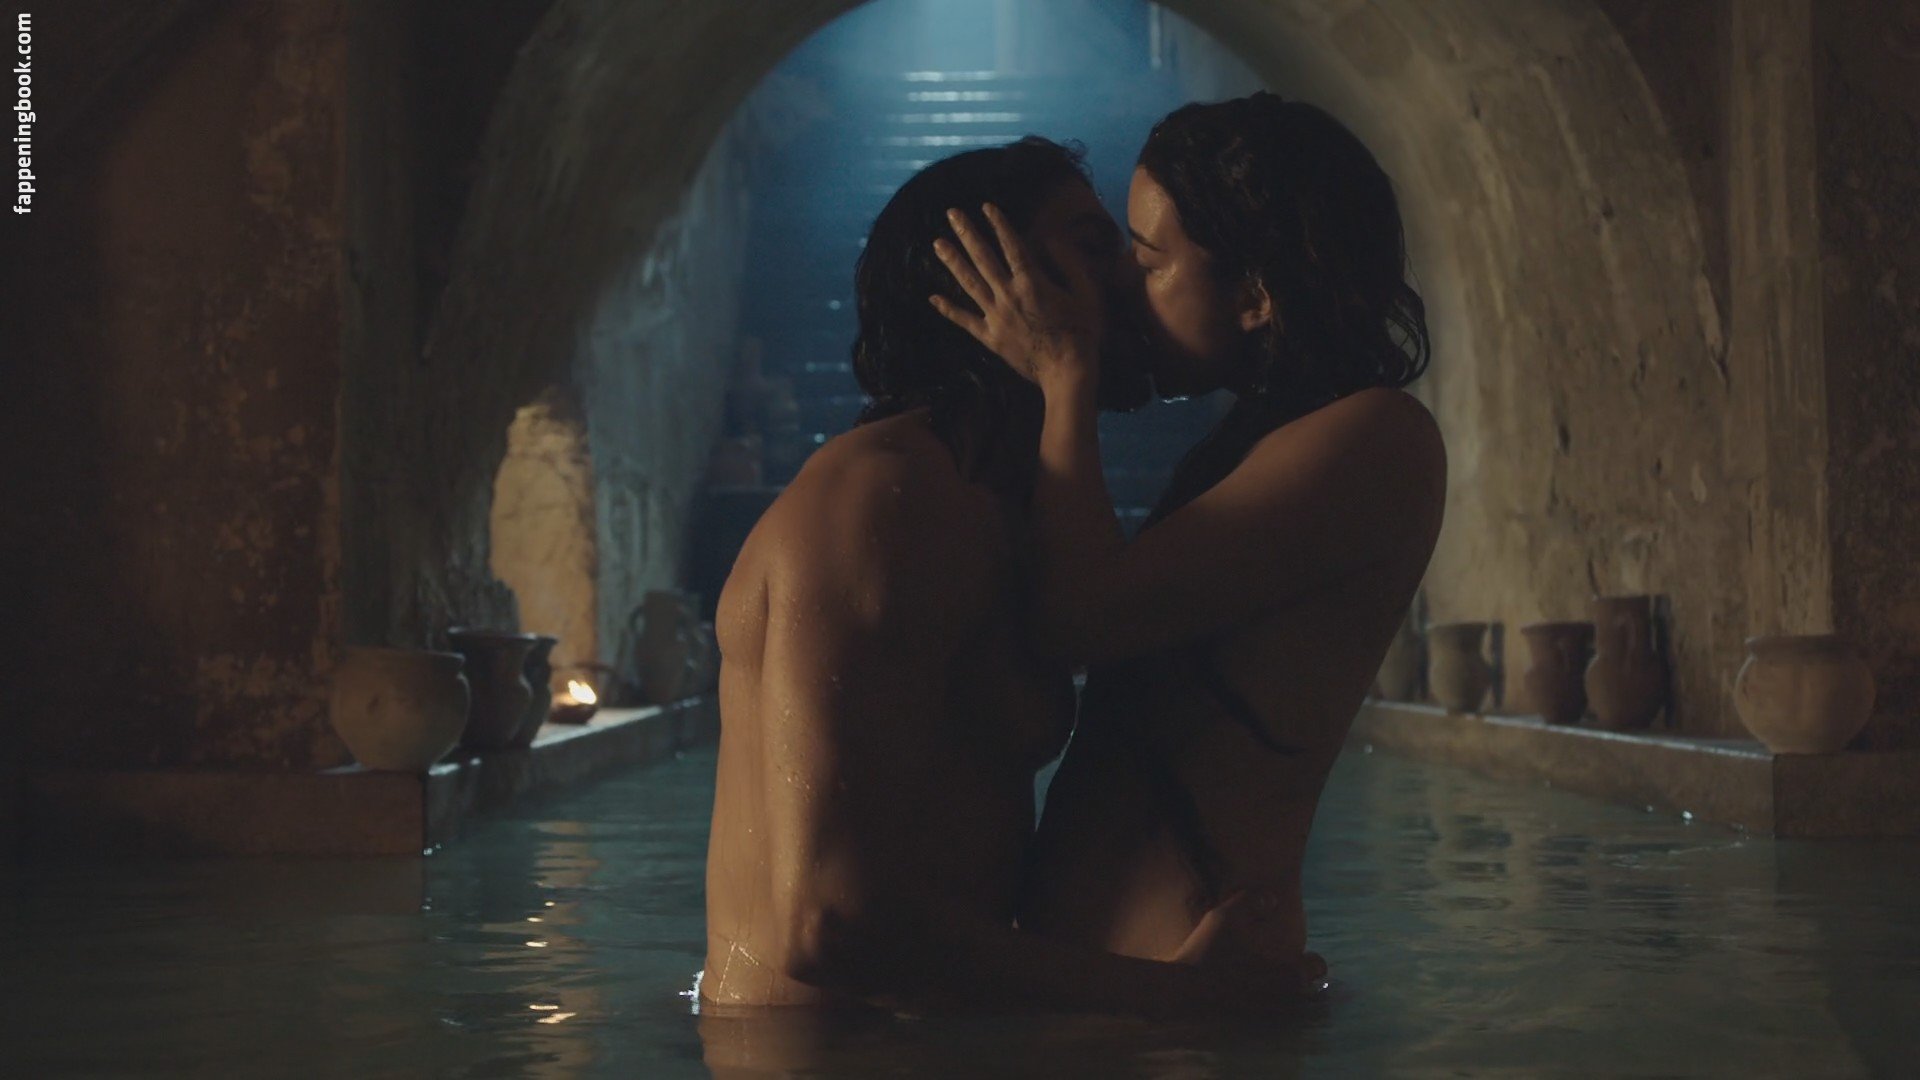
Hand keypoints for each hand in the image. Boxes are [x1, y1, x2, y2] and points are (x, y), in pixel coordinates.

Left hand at [928, 204, 1101, 391]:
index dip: (998, 224)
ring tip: (937, 243)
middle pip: (983, 258)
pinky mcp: (990, 337)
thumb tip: (1052, 239)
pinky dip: (948, 309)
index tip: (985, 206)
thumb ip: (1069, 264)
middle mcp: (1008, 295)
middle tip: (951, 213)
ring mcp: (995, 317)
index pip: (1011, 246)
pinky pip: (965, 321)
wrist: (1067, 373)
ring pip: (969, 283)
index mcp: (1032, 282)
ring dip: (952, 261)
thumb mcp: (1085, 293)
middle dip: (967, 233)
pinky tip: (932, 297)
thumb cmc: (1082, 333)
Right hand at [1172, 892, 1329, 1008]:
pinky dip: (1263, 1004)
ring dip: (1280, 991)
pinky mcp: (1253, 1027)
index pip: (1318, 966)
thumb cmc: (1209, 952)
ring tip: (1259, 977)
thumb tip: (1272, 899)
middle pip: (1306, 988)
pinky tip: (1243, 991)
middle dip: (1296, 976)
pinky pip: (1269, 1015)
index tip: (1293, 951)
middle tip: (1276, 963)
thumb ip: (1253, 901)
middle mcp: (1285, 999)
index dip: (1307, 957)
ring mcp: (1269, 1017)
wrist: (1183, 990)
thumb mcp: (1227, 916)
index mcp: (1289, 973)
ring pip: (1288, 1003)